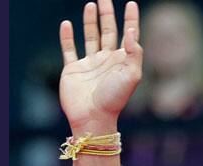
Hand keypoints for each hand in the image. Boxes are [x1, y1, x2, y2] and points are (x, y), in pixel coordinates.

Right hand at [59, 0, 141, 134]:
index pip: (128, 35)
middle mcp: (106, 60)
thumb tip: (131, 31)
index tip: (131, 3)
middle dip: (107, 14)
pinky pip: (69, 49)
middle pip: (108, 31)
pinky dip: (67, 37)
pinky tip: (67, 24)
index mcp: (122, 61)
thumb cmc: (115, 98)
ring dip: (90, 21)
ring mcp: (89, 64)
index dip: (130, 19)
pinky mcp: (73, 69)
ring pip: (90, 36)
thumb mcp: (132, 75)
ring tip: (91, 5)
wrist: (93, 117)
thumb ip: (135, 52)